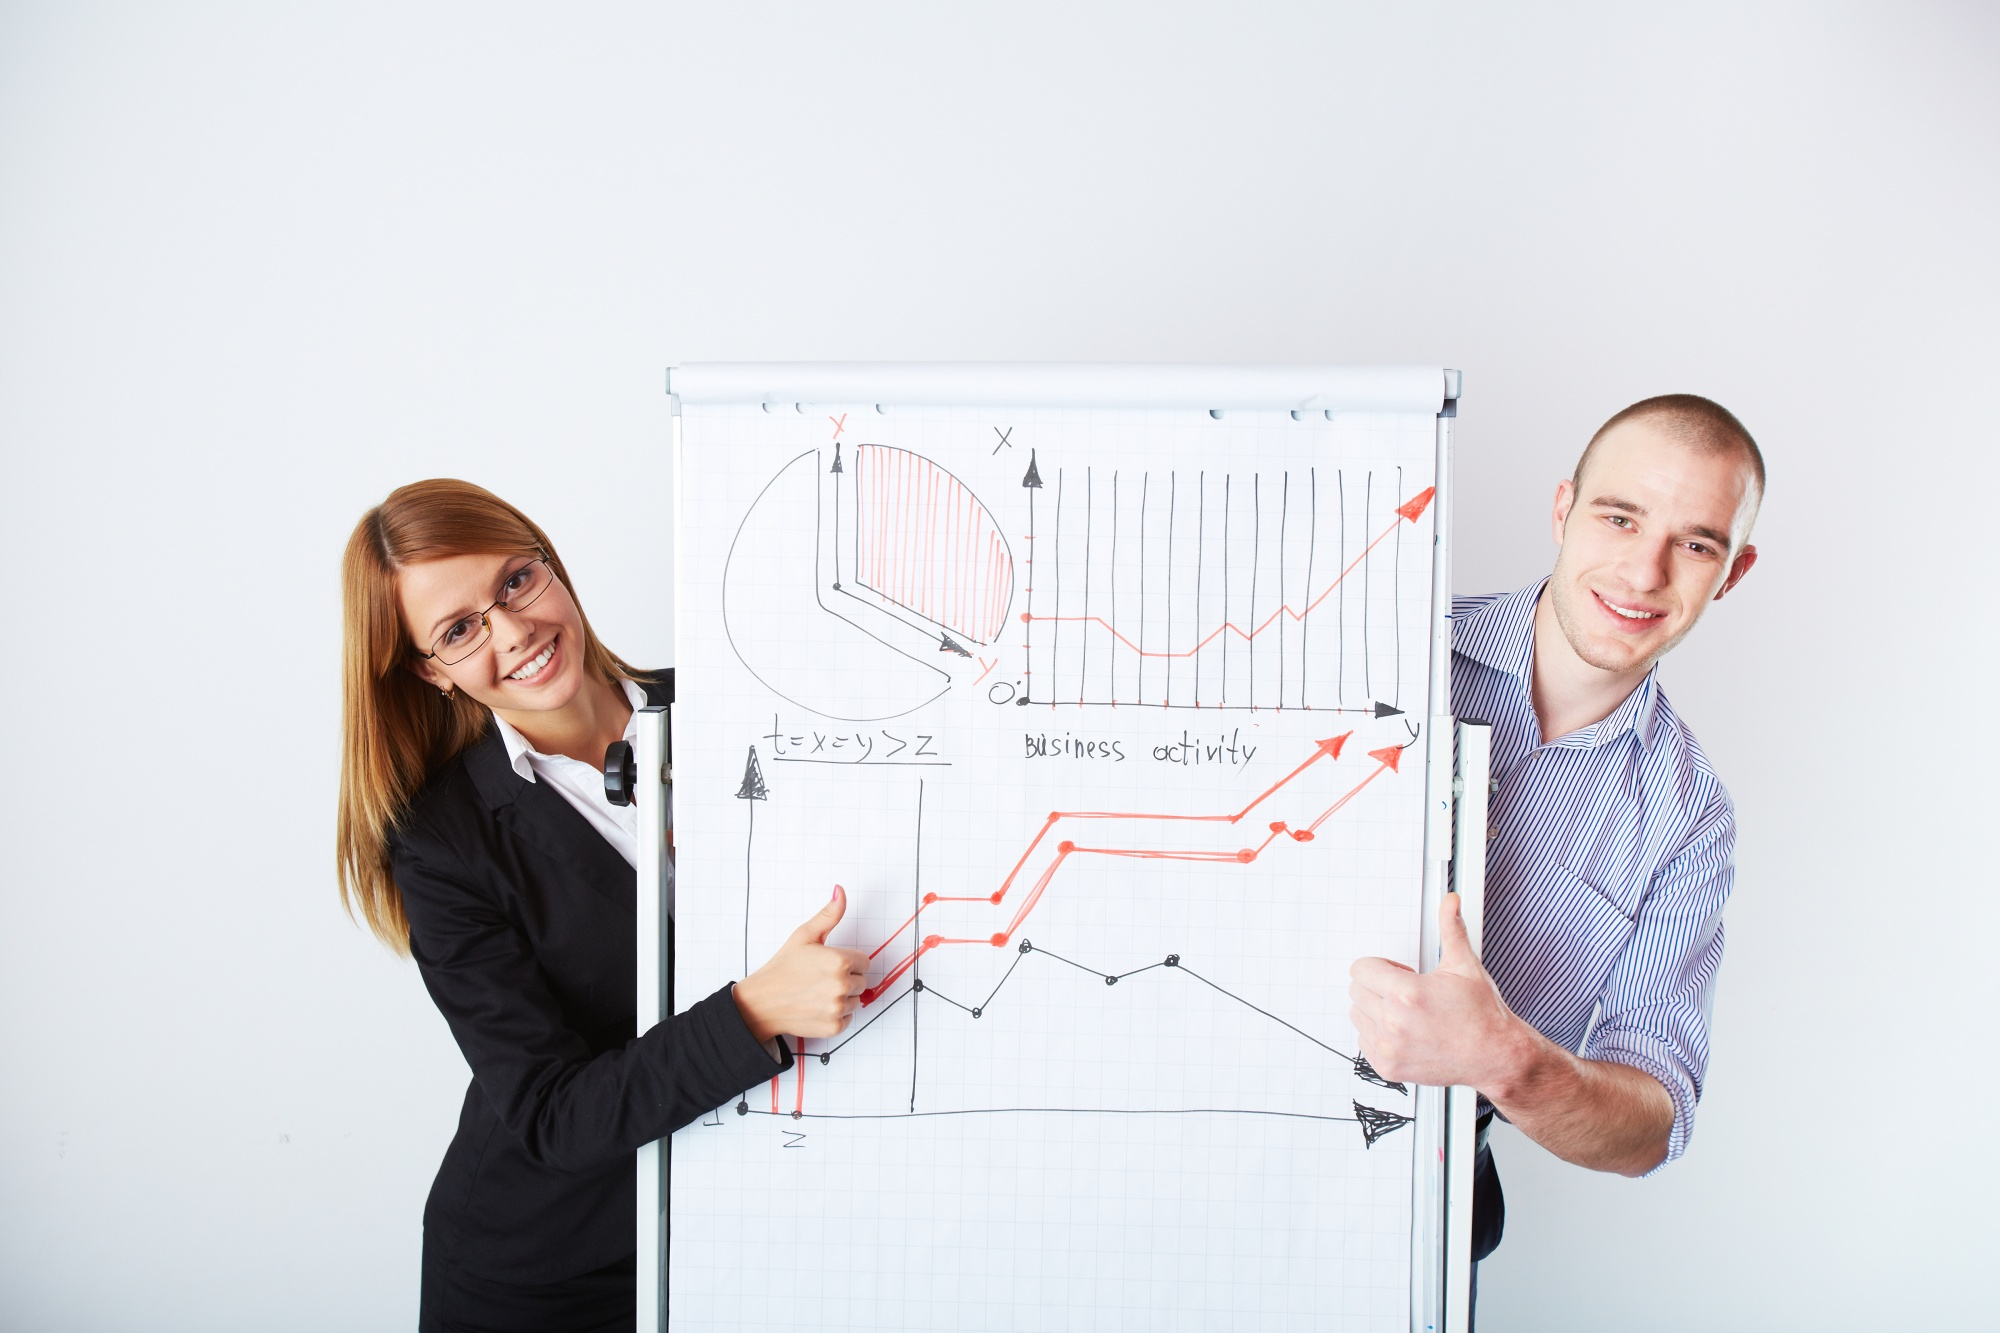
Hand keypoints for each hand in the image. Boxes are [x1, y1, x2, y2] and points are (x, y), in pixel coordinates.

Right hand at [732, 886, 868, 1043]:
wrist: (762, 1001)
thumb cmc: (782, 968)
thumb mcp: (804, 935)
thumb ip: (828, 914)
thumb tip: (840, 891)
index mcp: (840, 961)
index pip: (864, 962)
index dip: (848, 961)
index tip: (830, 964)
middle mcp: (842, 985)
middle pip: (862, 981)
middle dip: (846, 979)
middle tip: (821, 978)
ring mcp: (838, 1008)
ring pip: (855, 1000)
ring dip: (842, 997)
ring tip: (817, 992)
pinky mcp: (834, 1027)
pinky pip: (848, 1018)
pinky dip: (836, 1014)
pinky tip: (817, 1006)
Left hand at [1348, 893, 1528, 1090]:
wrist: (1495, 1055)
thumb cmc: (1482, 1015)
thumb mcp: (1465, 966)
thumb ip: (1451, 930)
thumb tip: (1450, 902)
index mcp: (1406, 994)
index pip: (1360, 969)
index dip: (1381, 966)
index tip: (1400, 973)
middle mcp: (1394, 1022)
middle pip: (1356, 991)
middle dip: (1377, 986)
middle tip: (1407, 993)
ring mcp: (1389, 1048)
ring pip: (1357, 1015)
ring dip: (1375, 1010)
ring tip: (1407, 1013)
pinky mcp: (1389, 1067)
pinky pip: (1363, 1041)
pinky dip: (1377, 1035)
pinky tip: (1405, 1032)